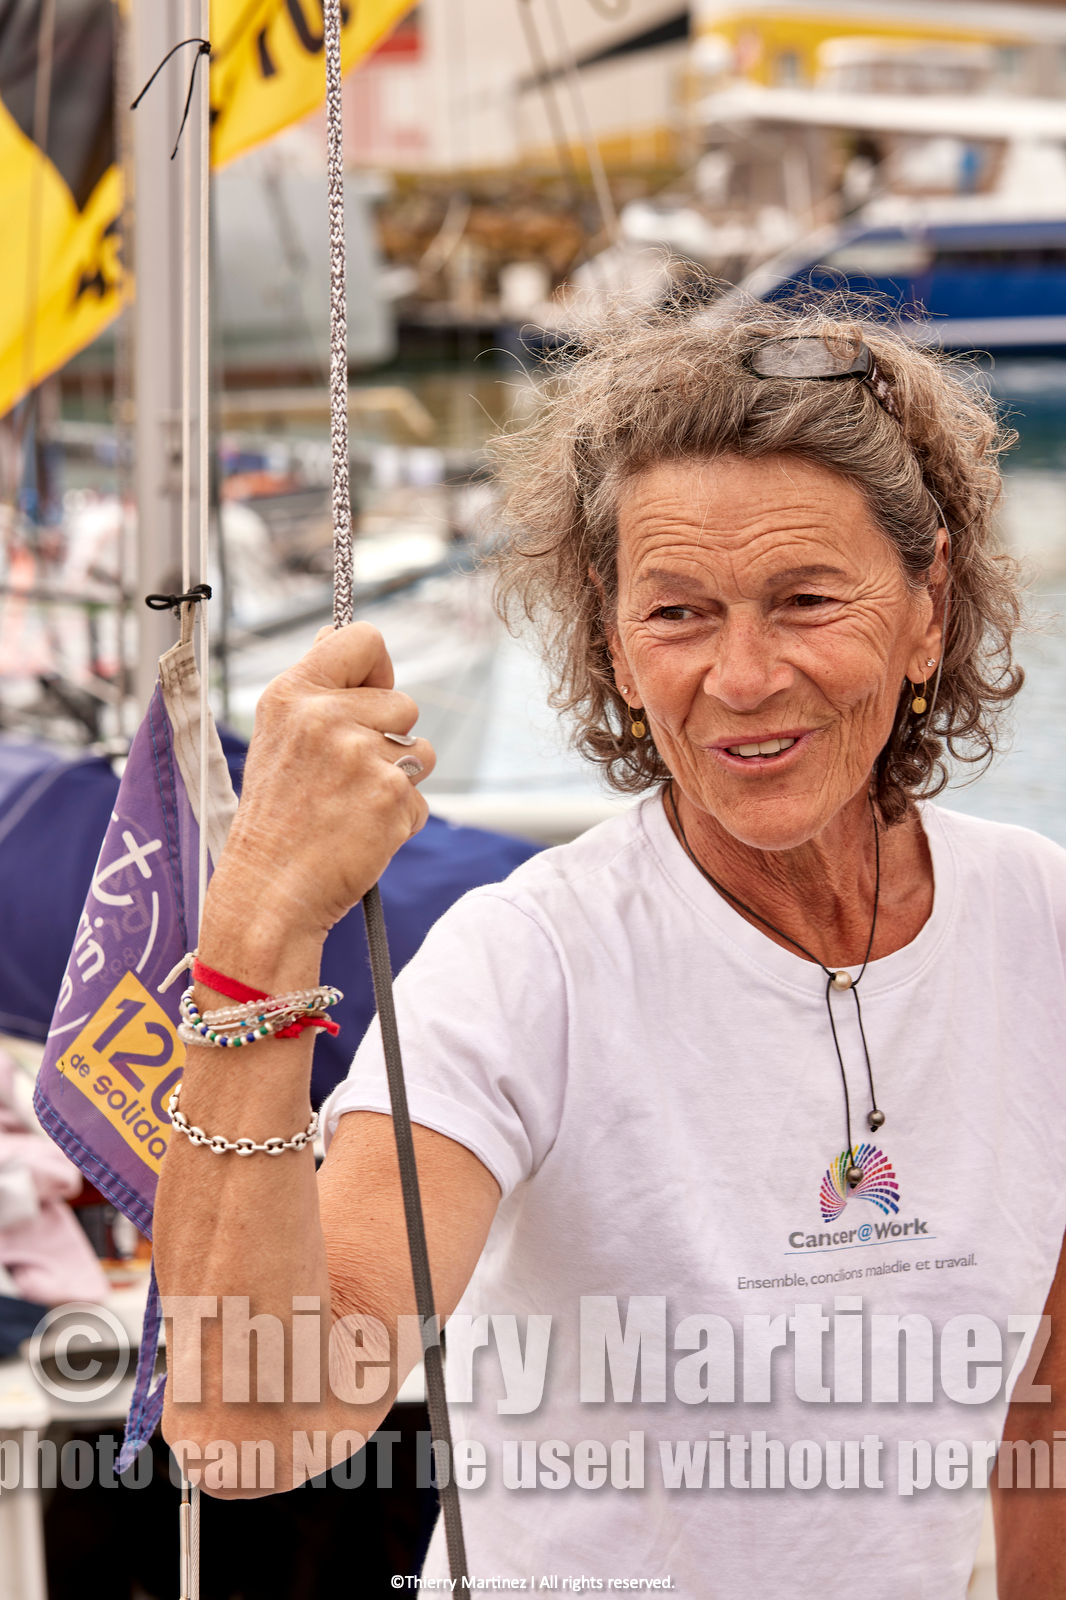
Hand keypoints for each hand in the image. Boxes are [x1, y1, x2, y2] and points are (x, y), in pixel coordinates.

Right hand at [206, 624, 434, 955]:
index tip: (367, 695)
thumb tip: (337, 633)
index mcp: (292, 694)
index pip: (363, 638)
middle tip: (345, 775)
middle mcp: (325, 717)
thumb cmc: (275, 819)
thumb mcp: (275, 738)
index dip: (377, 667)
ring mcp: (361, 756)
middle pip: (404, 701)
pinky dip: (400, 818)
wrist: (269, 891)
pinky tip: (362, 831)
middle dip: (388, 738)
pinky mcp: (391, 795)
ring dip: (401, 777)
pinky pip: (420, 796)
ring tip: (353, 804)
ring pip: (421, 749)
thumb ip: (313, 688)